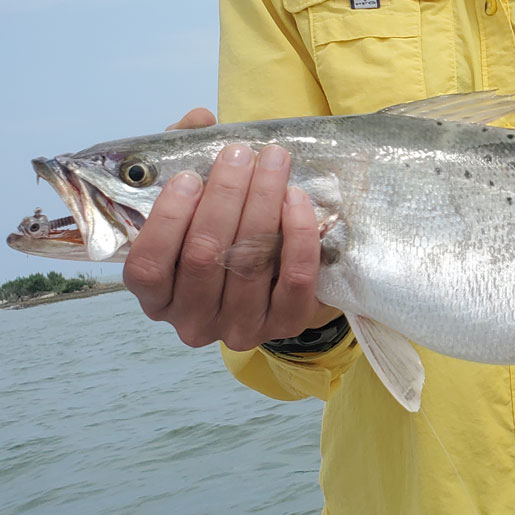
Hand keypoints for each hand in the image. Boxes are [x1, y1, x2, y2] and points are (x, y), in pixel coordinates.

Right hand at [123, 109, 341, 350]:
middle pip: (205, 256)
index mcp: (156, 298)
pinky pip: (294, 279)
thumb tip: (199, 118)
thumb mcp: (192, 204)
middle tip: (240, 154)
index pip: (149, 266)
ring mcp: (239, 328)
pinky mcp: (285, 325)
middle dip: (224, 196)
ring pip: (250, 262)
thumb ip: (183, 158)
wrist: (272, 282)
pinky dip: (297, 235)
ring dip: (263, 203)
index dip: (167, 219)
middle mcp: (192, 322)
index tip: (189, 177)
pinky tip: (296, 198)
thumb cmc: (220, 235)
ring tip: (273, 161)